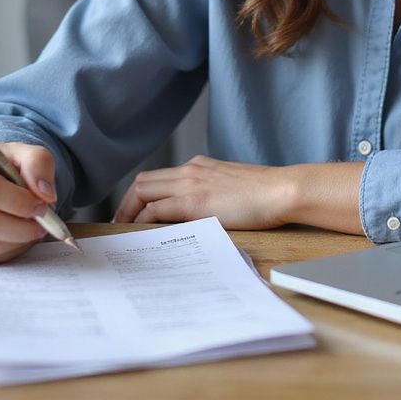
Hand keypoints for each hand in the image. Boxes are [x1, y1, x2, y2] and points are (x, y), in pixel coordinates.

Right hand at [0, 140, 57, 264]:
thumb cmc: (7, 164)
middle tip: (41, 222)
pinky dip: (3, 251)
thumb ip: (39, 163)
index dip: (18, 201)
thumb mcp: (28, 153)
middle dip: (19, 226)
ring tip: (30, 228)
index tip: (41, 205)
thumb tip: (45, 194)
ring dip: (14, 240)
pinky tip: (14, 236)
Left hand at [113, 155, 294, 228]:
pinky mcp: (194, 202)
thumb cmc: (264, 194)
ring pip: (144, 192)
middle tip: (119, 224)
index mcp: (199, 167)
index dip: (140, 195)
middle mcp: (190, 170)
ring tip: (123, 231)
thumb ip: (210, 194)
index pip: (158, 177)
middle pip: (143, 182)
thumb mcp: (230, 188)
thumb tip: (198, 214)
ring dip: (128, 211)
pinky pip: (156, 209)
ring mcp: (191, 184)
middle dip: (126, 203)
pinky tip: (140, 233)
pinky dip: (142, 220)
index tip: (132, 213)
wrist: (281, 190)